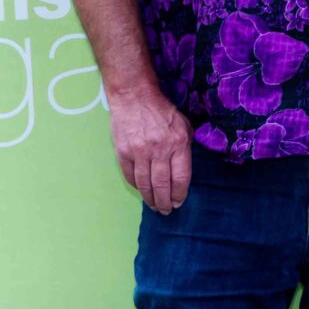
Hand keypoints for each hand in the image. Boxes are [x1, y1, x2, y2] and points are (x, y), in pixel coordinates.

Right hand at [111, 85, 193, 213]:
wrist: (134, 97)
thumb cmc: (162, 111)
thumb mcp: (184, 126)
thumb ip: (185, 148)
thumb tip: (183, 171)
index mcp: (178, 143)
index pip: (180, 177)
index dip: (179, 193)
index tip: (178, 202)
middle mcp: (159, 150)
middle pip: (162, 184)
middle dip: (164, 201)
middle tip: (166, 211)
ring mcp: (139, 151)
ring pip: (145, 183)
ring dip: (150, 198)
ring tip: (154, 206)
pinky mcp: (123, 151)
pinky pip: (130, 175)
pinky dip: (136, 186)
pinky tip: (142, 191)